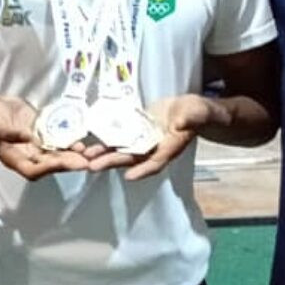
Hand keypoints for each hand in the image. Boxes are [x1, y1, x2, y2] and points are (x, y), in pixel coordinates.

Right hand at [0, 96, 89, 180]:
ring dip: (72, 157)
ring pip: (56, 156)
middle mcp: (27, 156)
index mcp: (13, 158)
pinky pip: (57, 144)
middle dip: (67, 164)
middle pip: (49, 166)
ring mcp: (35, 147)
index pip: (33, 170)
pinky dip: (69, 144)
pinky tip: (81, 142)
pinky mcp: (42, 137)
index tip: (63, 163)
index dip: (49, 168)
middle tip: (84, 162)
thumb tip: (27, 138)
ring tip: (87, 155)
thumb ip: (9, 132)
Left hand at [88, 95, 217, 179]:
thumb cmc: (198, 113)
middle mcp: (154, 148)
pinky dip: (106, 141)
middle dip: (112, 162)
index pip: (156, 162)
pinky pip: (120, 137)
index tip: (129, 176)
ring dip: (105, 155)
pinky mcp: (136, 130)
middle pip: (132, 158)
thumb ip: (190, 118)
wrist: (190, 109)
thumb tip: (181, 121)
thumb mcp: (198, 113)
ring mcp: (144, 140)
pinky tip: (91, 143)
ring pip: (122, 150)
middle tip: (92, 167)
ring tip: (87, 158)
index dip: (143, 169)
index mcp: (170, 147)